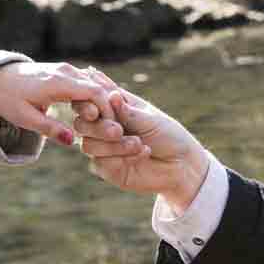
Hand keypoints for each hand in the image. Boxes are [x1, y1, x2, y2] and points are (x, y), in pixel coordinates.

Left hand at [0, 61, 139, 149]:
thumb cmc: (9, 99)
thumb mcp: (26, 118)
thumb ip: (51, 129)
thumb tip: (74, 142)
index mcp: (58, 82)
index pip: (94, 92)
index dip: (107, 110)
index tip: (113, 128)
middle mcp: (65, 72)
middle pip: (98, 88)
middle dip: (110, 109)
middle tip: (116, 130)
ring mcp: (66, 70)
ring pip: (94, 85)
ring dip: (103, 104)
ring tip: (108, 125)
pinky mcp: (64, 72)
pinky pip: (85, 84)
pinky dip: (94, 98)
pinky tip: (97, 116)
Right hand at [73, 90, 209, 212]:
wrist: (182, 165)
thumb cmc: (168, 135)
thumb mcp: (150, 119)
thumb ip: (128, 111)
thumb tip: (112, 94)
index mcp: (112, 107)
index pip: (88, 101)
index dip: (87, 103)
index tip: (99, 108)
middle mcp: (103, 127)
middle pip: (81, 124)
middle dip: (98, 127)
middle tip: (118, 131)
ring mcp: (103, 148)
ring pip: (88, 145)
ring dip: (113, 144)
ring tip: (139, 143)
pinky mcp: (107, 169)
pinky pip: (101, 163)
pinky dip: (122, 156)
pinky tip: (143, 152)